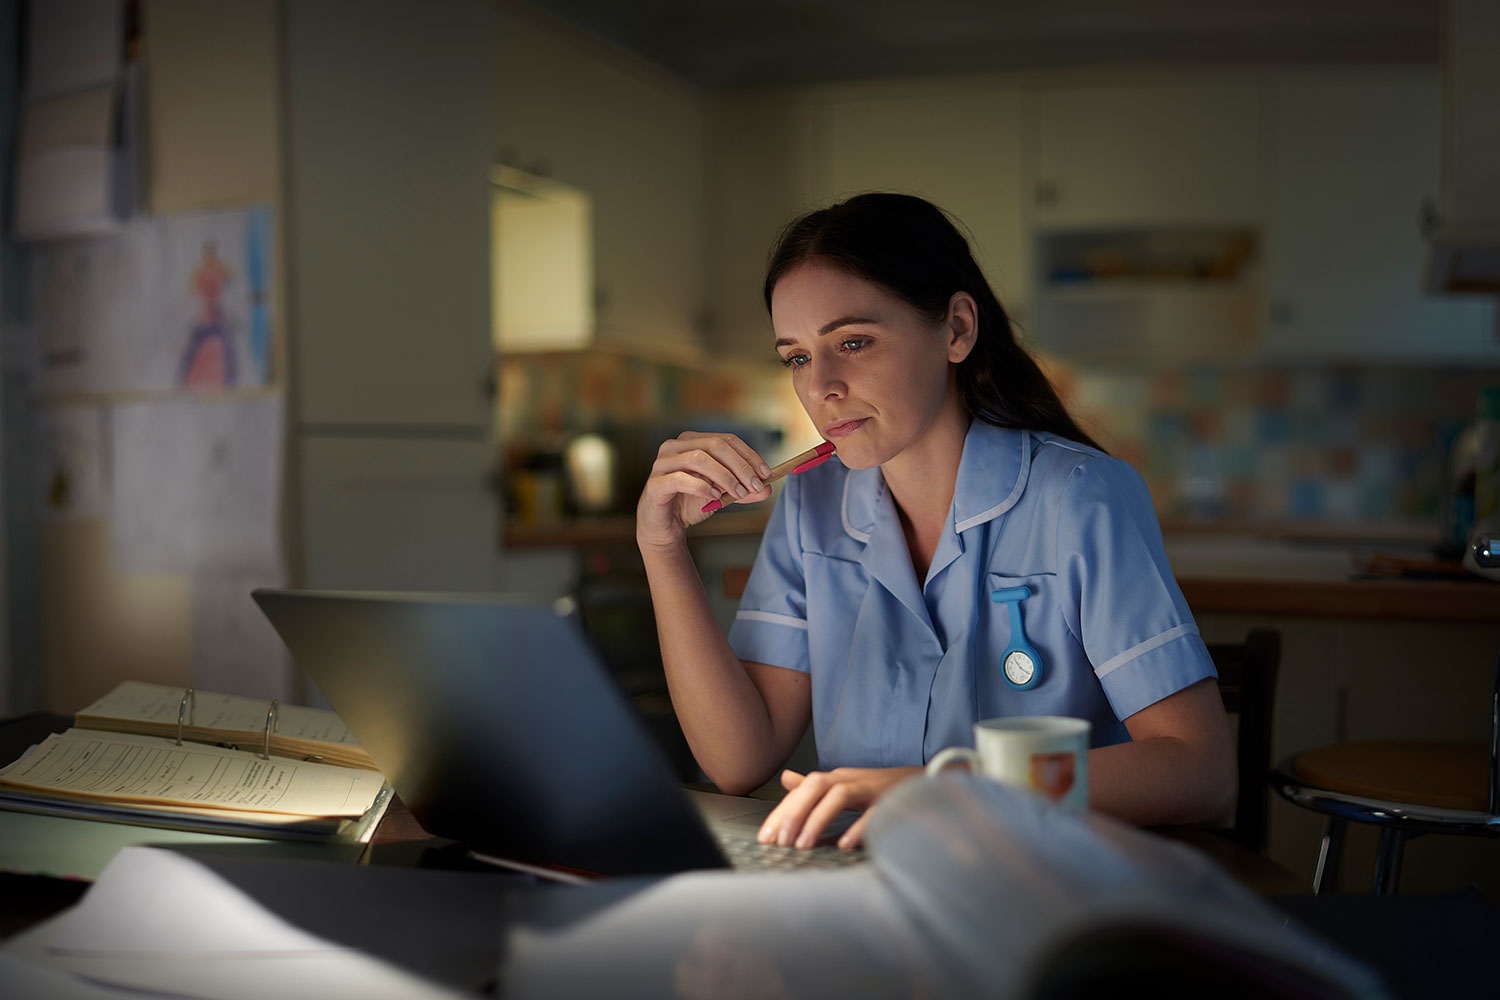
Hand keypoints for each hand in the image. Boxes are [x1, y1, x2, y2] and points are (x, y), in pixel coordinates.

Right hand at [636, 432, 772, 550]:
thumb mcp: (722, 495)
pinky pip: (681, 479)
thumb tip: (767, 489)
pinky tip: (715, 497)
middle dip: (740, 465)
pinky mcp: (655, 483)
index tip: (766, 473)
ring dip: (725, 476)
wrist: (664, 526)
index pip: (726, 440)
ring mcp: (662, 463)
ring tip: (738, 493)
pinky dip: (702, 487)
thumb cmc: (690, 503)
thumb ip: (742, 490)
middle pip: (715, 445)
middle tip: (755, 485)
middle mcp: (675, 446)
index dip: (749, 455)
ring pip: (699, 458)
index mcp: (692, 441)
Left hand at [756, 766, 921, 849]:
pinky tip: (844, 845)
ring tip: (802, 846)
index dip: (781, 812)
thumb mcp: (843, 785)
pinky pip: (873, 812)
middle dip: (794, 813)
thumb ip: (814, 787)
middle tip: (779, 842)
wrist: (923, 782)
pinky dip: (858, 828)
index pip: (802, 791)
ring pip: (839, 796)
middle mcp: (850, 779)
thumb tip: (785, 779)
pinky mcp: (891, 801)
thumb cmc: (879, 789)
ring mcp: (871, 788)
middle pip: (815, 786)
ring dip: (818, 820)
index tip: (765, 838)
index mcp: (836, 778)